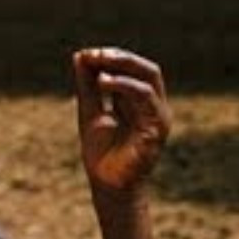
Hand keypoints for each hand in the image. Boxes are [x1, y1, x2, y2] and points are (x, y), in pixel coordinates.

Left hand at [73, 48, 170, 199]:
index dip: (111, 57)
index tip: (85, 54)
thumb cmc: (101, 151)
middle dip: (120, 57)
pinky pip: (146, 98)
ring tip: (97, 68)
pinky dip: (125, 86)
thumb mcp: (89, 110)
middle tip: (95, 53)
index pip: (132, 69)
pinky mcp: (157, 129)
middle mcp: (152, 106)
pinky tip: (103, 83)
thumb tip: (80, 55)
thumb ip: (86, 85)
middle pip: (146, 69)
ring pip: (148, 79)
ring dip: (121, 68)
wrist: (106, 184)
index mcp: (138, 100)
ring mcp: (158, 117)